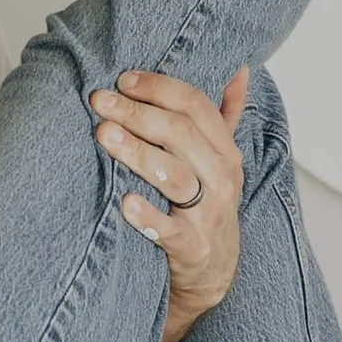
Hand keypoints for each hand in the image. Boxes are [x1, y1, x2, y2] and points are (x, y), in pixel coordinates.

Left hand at [94, 67, 249, 341]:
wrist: (213, 271)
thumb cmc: (207, 206)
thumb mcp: (221, 160)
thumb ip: (227, 115)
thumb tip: (240, 69)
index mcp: (225, 151)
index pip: (196, 106)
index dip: (159, 88)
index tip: (123, 80)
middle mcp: (221, 177)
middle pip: (180, 134)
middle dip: (137, 113)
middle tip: (100, 102)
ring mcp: (208, 213)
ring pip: (173, 175)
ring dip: (136, 152)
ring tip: (103, 135)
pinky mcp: (191, 248)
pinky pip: (170, 230)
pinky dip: (147, 216)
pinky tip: (124, 202)